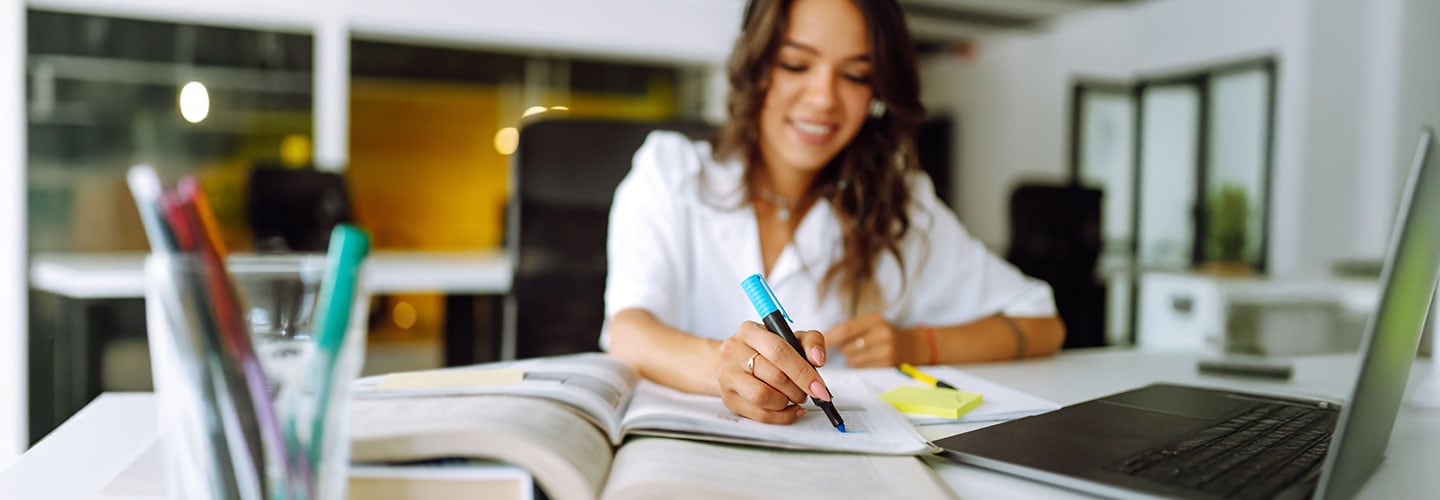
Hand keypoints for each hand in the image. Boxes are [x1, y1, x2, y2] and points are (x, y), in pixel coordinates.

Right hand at [717, 321, 831, 423]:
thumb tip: (817, 359)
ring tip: (794, 397)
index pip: (779, 351)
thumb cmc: (767, 351)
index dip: (803, 371)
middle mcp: (733, 352)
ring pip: (763, 397)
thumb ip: (810, 342)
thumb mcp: (791, 338)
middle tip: (808, 391)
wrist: (735, 362)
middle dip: (798, 389)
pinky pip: (759, 415)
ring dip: (787, 402)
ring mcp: (728, 376)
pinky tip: (790, 409)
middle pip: (774, 376)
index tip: (819, 387)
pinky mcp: (729, 399)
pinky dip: (781, 416)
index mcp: (749, 331)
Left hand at [826, 313, 916, 367]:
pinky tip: (870, 360)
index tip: (818, 343)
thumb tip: (824, 338)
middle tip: (854, 346)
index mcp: (875, 320)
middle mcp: (882, 334)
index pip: (846, 329)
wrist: (914, 346)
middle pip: (847, 346)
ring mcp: (886, 350)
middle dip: (844, 348)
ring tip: (865, 352)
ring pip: (852, 360)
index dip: (830, 337)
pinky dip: (860, 366)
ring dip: (852, 358)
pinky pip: (861, 369)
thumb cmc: (886, 334)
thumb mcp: (872, 323)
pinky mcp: (887, 365)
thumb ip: (852, 329)